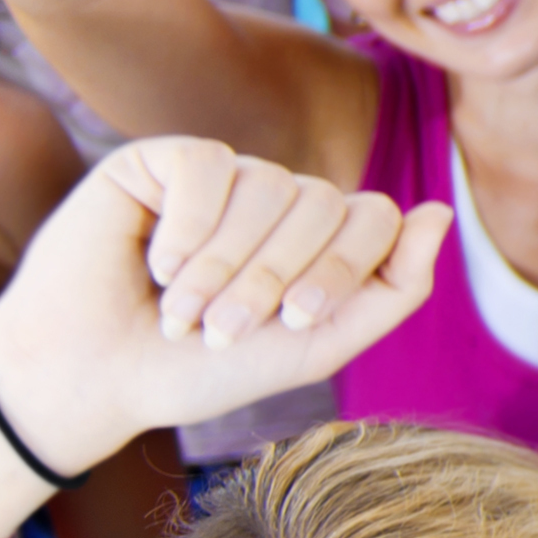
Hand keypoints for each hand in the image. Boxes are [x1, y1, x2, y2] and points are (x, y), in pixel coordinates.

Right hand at [0, 141, 447, 474]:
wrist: (96, 376)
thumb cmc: (205, 369)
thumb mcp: (318, 343)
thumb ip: (394, 287)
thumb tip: (440, 210)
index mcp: (322, 240)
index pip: (376, 216)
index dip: (343, 268)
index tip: (295, 320)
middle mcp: (279, 200)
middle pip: (324, 202)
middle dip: (276, 276)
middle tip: (224, 329)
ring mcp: (226, 177)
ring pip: (269, 184)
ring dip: (226, 263)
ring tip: (182, 311)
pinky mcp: (164, 160)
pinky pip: (210, 165)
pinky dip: (189, 224)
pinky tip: (156, 261)